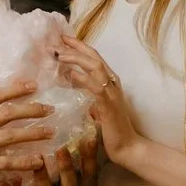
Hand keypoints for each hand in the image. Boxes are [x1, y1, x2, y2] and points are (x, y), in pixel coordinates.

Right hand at [0, 81, 53, 185]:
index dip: (15, 88)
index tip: (33, 84)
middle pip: (7, 113)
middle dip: (31, 109)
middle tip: (50, 109)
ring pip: (10, 135)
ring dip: (33, 133)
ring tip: (51, 132)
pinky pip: (5, 162)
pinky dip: (24, 161)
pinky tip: (38, 161)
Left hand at [56, 36, 139, 161]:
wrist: (127, 147)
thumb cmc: (111, 128)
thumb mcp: (96, 105)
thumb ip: (86, 91)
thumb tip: (70, 81)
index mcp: (110, 81)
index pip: (94, 57)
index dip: (79, 46)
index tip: (63, 38)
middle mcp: (112, 83)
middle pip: (94, 57)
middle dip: (76, 46)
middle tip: (58, 41)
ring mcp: (112, 93)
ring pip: (95, 67)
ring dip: (76, 58)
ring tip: (61, 55)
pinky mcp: (108, 106)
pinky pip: (95, 87)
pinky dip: (83, 79)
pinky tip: (71, 74)